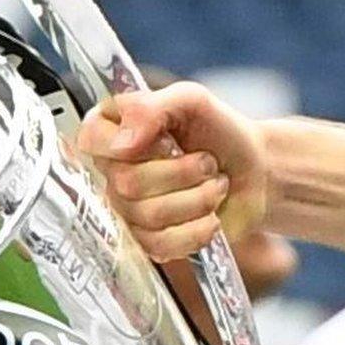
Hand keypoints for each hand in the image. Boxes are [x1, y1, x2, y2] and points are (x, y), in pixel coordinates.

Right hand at [76, 85, 267, 261]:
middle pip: (127, 184)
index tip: (165, 138)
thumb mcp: (191, 100)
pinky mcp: (150, 242)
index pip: (89, 139)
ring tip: (214, 184)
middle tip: (206, 160)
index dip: (127, 143)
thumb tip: (123, 143)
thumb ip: (150, 108)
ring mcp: (129, 212)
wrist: (255, 170)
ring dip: (198, 198)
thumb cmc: (219, 131)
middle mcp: (113, 173)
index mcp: (113, 131)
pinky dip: (200, 228)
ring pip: (150, 216)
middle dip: (183, 171)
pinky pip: (163, 244)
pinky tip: (211, 213)